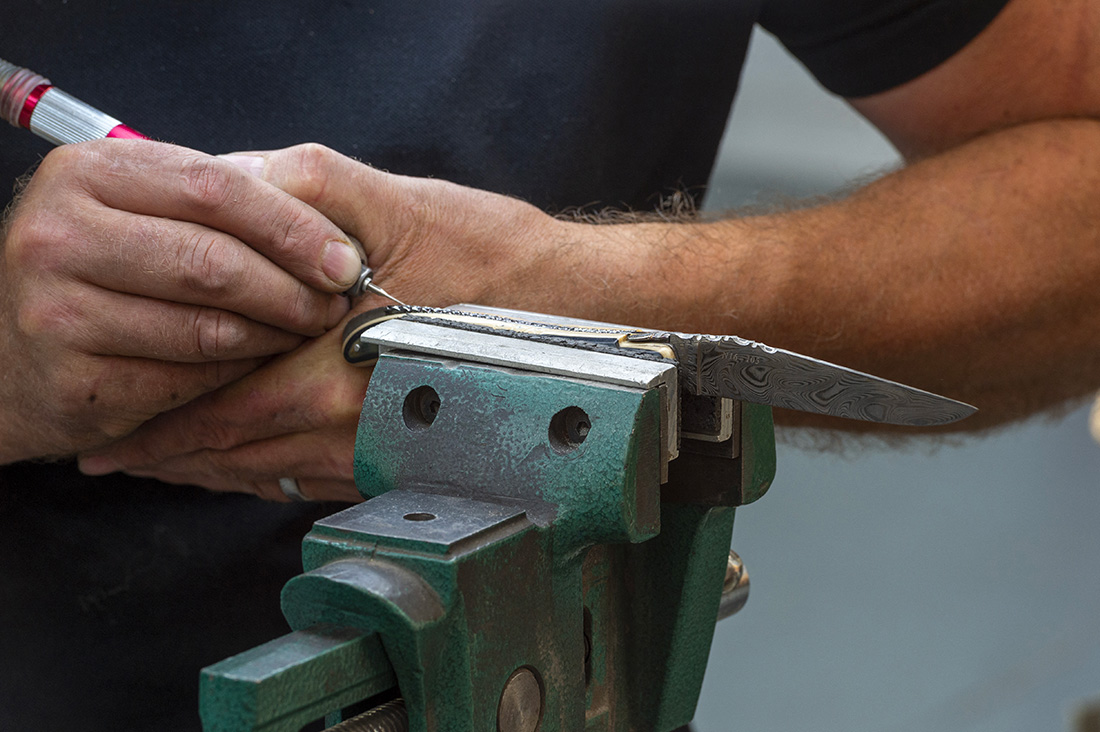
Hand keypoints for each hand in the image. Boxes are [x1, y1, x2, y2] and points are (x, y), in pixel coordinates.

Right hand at [0, 139, 362, 462]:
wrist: (7, 355)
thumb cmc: (100, 273)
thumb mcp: (141, 211)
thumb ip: (216, 204)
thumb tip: (327, 232)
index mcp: (90, 173)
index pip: (216, 188)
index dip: (294, 226)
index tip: (345, 259)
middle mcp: (59, 234)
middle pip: (215, 262)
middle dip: (294, 289)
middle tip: (334, 306)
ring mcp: (55, 311)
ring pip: (208, 328)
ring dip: (274, 336)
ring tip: (302, 334)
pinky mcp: (71, 380)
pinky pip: (188, 380)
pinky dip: (236, 376)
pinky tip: (255, 367)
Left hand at [78, 143, 662, 498]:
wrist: (584, 315)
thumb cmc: (498, 260)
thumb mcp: (394, 200)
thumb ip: (302, 189)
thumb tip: (228, 183)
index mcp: (340, 367)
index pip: (223, 409)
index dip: (162, 422)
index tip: (116, 429)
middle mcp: (358, 423)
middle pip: (237, 455)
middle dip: (171, 457)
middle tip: (115, 459)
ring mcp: (387, 451)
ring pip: (274, 475)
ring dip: (212, 475)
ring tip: (163, 470)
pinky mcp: (411, 458)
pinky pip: (322, 482)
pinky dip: (271, 479)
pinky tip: (247, 470)